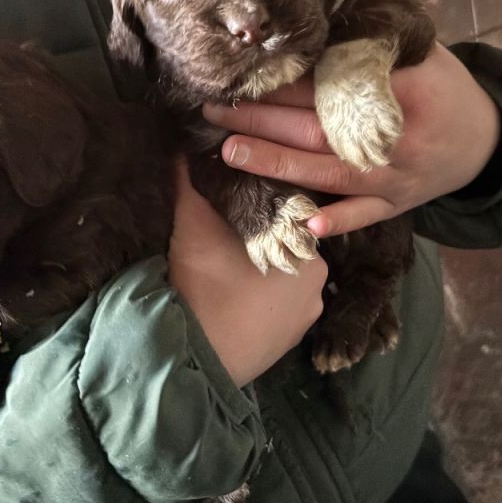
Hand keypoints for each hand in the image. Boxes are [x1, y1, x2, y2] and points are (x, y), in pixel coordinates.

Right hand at [167, 163, 327, 386]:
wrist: (193, 357)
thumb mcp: (191, 222)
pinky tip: (235, 300)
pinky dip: (261, 304)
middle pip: (288, 247)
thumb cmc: (202, 282)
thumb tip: (183, 145)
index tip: (237, 210)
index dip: (263, 210)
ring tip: (227, 273)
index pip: (290, 214)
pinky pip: (280, 311)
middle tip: (226, 244)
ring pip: (285, 281)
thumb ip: (190, 181)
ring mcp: (308, 315)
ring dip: (262, 275)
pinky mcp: (292, 342)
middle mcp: (318, 278)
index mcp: (305, 245)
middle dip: (262, 243)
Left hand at [202, 44, 500, 236]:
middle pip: (321, 128)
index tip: (251, 71)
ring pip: (330, 174)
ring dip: (276, 164)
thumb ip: (372, 40)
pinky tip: (304, 225)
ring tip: (229, 152)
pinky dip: (337, 222)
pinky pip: (364, 217)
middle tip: (216, 109)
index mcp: (408, 90)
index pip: (337, 83)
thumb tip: (315, 17)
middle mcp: (401, 138)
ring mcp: (399, 177)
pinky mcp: (398, 205)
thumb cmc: (442, 86)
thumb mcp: (420, 50)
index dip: (290, 79)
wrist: (484, 141)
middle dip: (264, 119)